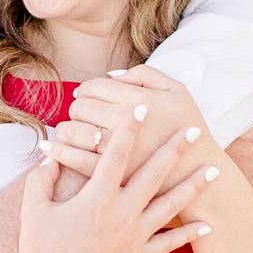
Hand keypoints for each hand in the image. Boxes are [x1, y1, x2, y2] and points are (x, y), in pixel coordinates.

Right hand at [16, 109, 214, 252]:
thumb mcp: (32, 211)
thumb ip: (42, 178)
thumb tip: (50, 154)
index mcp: (95, 200)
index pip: (116, 155)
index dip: (128, 128)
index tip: (142, 107)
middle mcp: (121, 215)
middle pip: (153, 174)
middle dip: (174, 149)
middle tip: (192, 129)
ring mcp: (134, 238)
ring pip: (170, 205)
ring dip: (193, 186)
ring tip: (213, 170)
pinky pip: (170, 244)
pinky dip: (189, 234)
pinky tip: (207, 225)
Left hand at [45, 65, 204, 180]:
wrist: (199, 177)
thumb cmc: (188, 130)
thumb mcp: (178, 92)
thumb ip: (144, 75)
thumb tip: (109, 76)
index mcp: (139, 100)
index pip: (93, 87)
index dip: (86, 91)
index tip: (87, 98)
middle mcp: (124, 124)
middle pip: (79, 108)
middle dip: (78, 109)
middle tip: (84, 116)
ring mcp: (115, 152)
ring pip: (71, 131)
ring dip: (67, 129)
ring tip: (74, 132)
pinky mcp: (109, 176)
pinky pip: (71, 158)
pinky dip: (58, 151)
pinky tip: (53, 149)